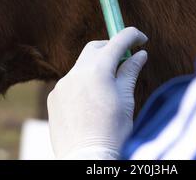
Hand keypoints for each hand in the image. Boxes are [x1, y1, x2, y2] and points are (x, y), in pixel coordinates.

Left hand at [47, 27, 147, 159]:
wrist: (86, 159)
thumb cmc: (112, 131)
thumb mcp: (126, 99)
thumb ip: (130, 71)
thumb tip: (140, 54)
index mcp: (98, 69)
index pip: (118, 40)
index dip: (132, 36)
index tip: (141, 39)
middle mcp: (77, 72)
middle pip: (96, 47)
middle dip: (111, 48)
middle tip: (125, 60)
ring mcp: (63, 84)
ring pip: (82, 65)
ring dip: (97, 68)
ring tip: (108, 87)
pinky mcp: (54, 97)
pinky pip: (71, 82)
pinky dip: (83, 83)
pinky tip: (91, 102)